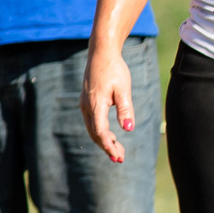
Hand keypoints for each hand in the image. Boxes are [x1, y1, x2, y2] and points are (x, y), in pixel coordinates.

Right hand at [81, 40, 135, 163]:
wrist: (101, 53)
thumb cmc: (114, 69)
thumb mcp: (123, 89)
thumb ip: (126, 109)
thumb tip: (129, 128)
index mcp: (95, 104)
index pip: (100, 132)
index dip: (109, 146)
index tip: (118, 157)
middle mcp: (86, 106)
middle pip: (94, 134)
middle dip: (107, 147)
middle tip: (120, 158)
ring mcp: (85, 104)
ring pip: (92, 129)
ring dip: (104, 141)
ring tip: (118, 150)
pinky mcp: (87, 102)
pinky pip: (92, 122)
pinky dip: (101, 132)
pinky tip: (112, 136)